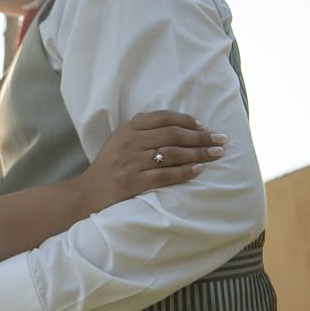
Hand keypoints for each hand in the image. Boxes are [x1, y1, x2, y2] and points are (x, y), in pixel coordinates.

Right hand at [76, 110, 225, 213]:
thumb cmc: (109, 165)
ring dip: (198, 153)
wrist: (89, 192)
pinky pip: (166, 174)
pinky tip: (199, 170)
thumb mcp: (120, 140)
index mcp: (128, 128)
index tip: (205, 127)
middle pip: (173, 134)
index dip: (188, 121)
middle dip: (201, 136)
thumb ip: (141, 129)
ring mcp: (132, 162)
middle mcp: (130, 142)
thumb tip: (176, 124)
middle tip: (220, 140)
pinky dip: (185, 171)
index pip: (164, 118)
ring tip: (215, 154)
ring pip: (173, 153)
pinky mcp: (134, 181)